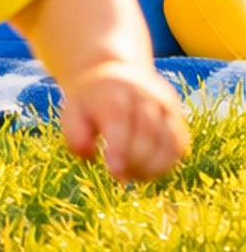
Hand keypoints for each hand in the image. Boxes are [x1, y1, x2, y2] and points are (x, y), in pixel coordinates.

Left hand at [60, 60, 189, 180]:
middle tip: (119, 175)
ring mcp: (164, 105)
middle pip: (148, 131)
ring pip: (169, 141)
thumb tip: (90, 156)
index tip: (114, 171)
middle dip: (136, 161)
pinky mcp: (177, 118)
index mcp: (113, 91)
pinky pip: (178, 146)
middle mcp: (144, 94)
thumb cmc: (90, 103)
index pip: (120, 119)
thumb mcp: (72, 113)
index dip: (120, 148)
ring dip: (153, 167)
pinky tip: (147, 171)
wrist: (114, 76)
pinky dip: (165, 164)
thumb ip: (76, 135)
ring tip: (132, 175)